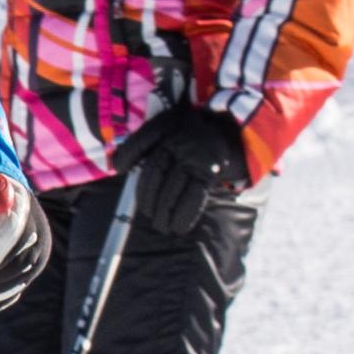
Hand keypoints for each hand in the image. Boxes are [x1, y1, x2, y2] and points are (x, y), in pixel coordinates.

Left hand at [111, 103, 250, 241]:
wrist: (237, 131)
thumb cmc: (197, 132)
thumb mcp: (170, 127)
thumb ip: (144, 143)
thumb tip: (117, 165)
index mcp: (168, 128)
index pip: (143, 146)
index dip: (132, 165)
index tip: (126, 180)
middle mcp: (180, 142)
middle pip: (156, 173)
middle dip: (150, 199)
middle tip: (150, 217)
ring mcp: (195, 157)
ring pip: (172, 188)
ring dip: (165, 212)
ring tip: (162, 227)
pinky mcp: (210, 172)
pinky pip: (194, 196)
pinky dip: (185, 214)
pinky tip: (179, 227)